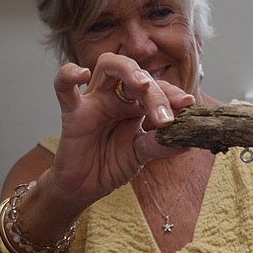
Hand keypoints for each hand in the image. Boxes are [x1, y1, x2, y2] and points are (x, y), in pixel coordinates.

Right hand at [45, 52, 193, 204]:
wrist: (85, 186)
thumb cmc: (111, 164)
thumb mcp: (141, 154)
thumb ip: (160, 145)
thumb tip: (188, 141)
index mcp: (137, 104)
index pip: (157, 88)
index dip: (173, 94)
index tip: (188, 104)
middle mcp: (117, 96)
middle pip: (137, 75)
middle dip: (155, 91)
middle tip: (165, 116)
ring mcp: (95, 100)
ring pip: (108, 66)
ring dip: (128, 71)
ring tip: (142, 85)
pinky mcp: (72, 111)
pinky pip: (64, 87)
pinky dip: (69, 75)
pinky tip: (82, 74)